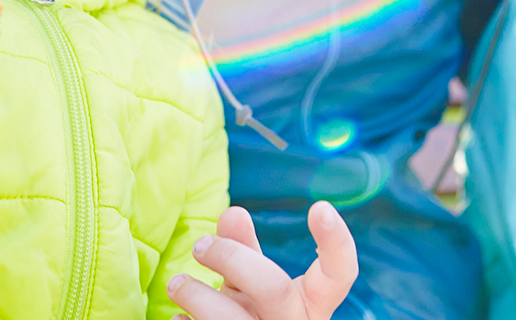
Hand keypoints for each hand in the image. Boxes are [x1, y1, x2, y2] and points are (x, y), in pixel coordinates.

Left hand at [167, 201, 357, 319]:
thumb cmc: (252, 311)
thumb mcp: (253, 283)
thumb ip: (245, 249)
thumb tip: (234, 212)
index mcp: (311, 304)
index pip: (339, 275)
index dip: (336, 243)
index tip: (320, 207)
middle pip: (274, 288)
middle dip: (231, 258)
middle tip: (200, 245)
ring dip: (198, 296)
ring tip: (175, 283)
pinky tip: (179, 317)